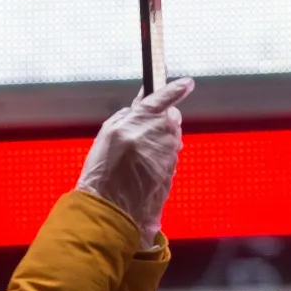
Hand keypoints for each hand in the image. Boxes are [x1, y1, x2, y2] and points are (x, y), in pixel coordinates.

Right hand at [75, 78, 193, 243]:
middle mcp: (157, 135)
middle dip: (161, 122)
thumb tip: (140, 108)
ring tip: (137, 159)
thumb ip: (128, 117)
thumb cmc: (102, 172)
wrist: (109, 207)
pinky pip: (170, 158)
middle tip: (141, 135)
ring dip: (160, 143)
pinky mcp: (172, 171)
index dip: (175, 89)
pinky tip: (143, 171)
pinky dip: (160, 160)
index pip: (162, 98)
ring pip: (172, 139)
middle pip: (171, 119)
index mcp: (139, 121)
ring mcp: (168, 154)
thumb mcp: (107, 134)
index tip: (187, 83)